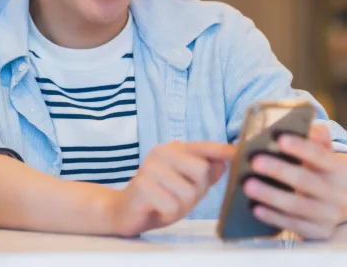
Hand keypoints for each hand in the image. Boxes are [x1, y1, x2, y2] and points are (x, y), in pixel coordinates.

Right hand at [110, 141, 234, 236]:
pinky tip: (157, 209)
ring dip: (181, 206)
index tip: (237, 152)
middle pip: (200, 170)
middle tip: (179, 195)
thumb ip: (206, 172)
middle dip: (196, 191)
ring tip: (166, 202)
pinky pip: (171, 206)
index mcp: (175, 148)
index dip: (222, 150)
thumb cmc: (160, 196)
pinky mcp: (142, 185)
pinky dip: (168, 214)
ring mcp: (150, 166)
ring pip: (187, 192)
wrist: (125, 209)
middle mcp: (162, 151)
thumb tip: (225, 161)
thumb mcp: (188, 185)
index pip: (204, 146)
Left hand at [243, 124, 346, 239]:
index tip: (280, 139)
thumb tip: (300, 127)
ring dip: (271, 195)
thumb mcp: (324, 154)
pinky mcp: (319, 232)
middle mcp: (336, 193)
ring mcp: (328, 215)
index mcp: (337, 169)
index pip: (319, 155)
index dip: (300, 147)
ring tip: (248, 185)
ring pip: (297, 206)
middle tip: (255, 162)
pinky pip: (294, 226)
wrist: (344, 203)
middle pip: (305, 181)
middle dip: (279, 170)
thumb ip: (314, 138)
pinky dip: (274, 217)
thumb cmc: (323, 172)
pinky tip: (256, 208)